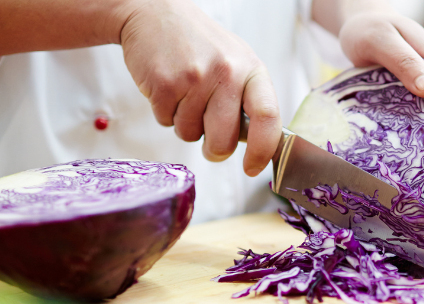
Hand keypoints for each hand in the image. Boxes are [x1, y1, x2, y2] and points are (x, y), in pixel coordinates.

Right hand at [117, 0, 280, 176]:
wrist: (154, 14)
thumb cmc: (200, 45)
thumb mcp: (235, 63)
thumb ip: (247, 100)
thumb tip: (259, 146)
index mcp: (251, 70)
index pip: (268, 117)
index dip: (262, 150)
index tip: (253, 167)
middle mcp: (227, 73)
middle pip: (224, 139)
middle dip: (214, 149)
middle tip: (209, 142)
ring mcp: (195, 78)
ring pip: (191, 134)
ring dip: (185, 125)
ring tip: (184, 95)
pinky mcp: (164, 84)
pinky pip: (166, 122)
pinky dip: (165, 114)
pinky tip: (168, 88)